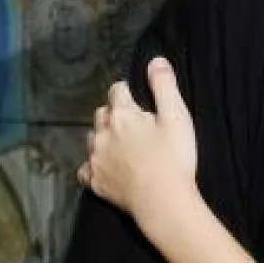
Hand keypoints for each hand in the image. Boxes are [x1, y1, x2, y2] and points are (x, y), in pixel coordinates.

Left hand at [79, 58, 196, 231]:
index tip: (141, 102)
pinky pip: (86, 170)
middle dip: (114, 115)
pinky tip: (105, 169)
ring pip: (92, 140)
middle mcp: (102, 133)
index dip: (129, 93)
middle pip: (102, 114)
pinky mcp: (95, 182)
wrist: (163, 202)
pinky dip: (93, 167)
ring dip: (103, 139)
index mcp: (122, 115)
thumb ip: (164, 86)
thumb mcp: (177, 117)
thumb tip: (155, 60)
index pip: (117, 91)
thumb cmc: (174, 158)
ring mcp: (95, 159)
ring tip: (121, 148)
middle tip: (135, 126)